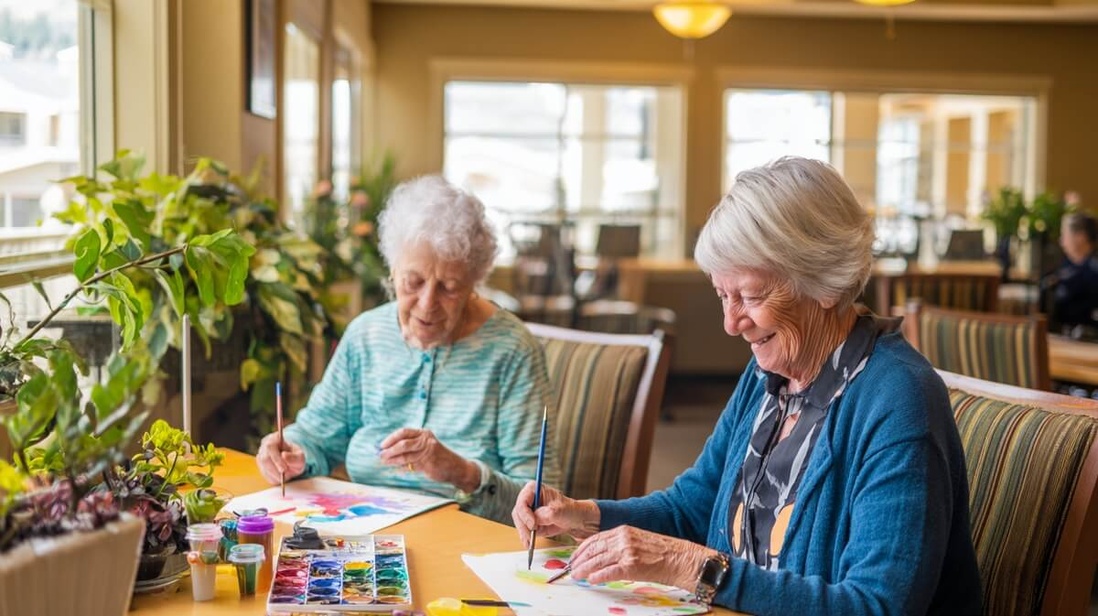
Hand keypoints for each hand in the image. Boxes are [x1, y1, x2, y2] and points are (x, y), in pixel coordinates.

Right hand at [255, 431, 305, 484]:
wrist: (292, 462)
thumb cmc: (295, 457)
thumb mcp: (300, 457)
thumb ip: (294, 457)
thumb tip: (284, 455)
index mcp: (274, 438)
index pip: (270, 447)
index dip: (276, 459)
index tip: (284, 469)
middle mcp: (264, 446)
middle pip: (264, 459)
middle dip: (275, 470)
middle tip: (285, 477)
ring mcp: (261, 456)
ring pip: (263, 468)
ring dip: (275, 474)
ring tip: (285, 476)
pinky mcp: (260, 466)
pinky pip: (265, 474)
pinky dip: (273, 477)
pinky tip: (281, 476)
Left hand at [378, 428, 478, 491]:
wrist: (456, 468)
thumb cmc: (439, 458)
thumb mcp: (425, 447)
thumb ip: (411, 447)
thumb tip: (389, 450)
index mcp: (424, 434)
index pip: (404, 432)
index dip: (391, 438)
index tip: (381, 445)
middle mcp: (426, 440)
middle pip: (403, 443)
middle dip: (389, 449)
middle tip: (380, 454)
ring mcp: (427, 451)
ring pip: (405, 454)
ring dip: (392, 459)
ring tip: (384, 461)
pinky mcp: (428, 463)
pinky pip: (410, 464)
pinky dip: (400, 466)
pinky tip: (394, 467)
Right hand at [511, 481, 599, 545]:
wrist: (574, 519)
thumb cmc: (569, 510)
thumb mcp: (561, 510)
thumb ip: (547, 514)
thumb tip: (536, 519)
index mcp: (534, 489)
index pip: (522, 501)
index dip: (525, 514)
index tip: (533, 525)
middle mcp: (528, 499)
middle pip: (518, 513)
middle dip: (524, 525)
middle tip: (532, 534)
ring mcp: (528, 511)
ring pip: (519, 523)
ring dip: (524, 533)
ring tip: (531, 542)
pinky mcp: (529, 522)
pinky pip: (523, 530)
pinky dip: (525, 537)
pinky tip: (529, 544)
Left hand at [568, 526, 711, 589]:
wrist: (681, 559)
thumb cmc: (663, 552)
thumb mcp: (639, 540)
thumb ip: (621, 544)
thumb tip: (604, 555)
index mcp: (624, 530)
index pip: (595, 538)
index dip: (582, 548)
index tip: (575, 556)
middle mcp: (623, 539)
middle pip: (593, 549)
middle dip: (579, 560)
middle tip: (571, 568)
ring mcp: (627, 552)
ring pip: (598, 561)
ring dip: (584, 569)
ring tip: (576, 576)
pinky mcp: (632, 566)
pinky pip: (609, 572)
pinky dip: (597, 576)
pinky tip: (591, 580)